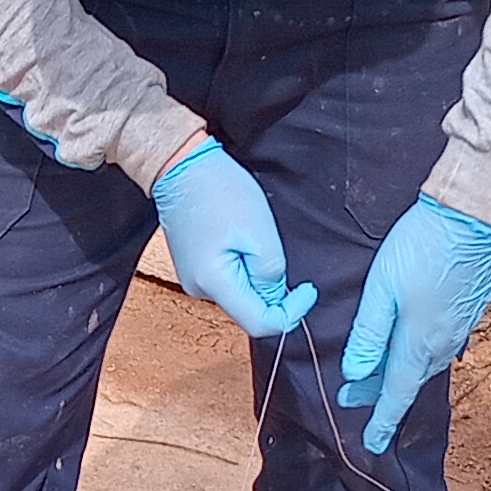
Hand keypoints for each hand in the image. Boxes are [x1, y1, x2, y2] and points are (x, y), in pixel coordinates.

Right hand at [151, 143, 317, 337]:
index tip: (307, 290)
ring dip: (258, 275)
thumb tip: (275, 296)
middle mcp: (199, 289)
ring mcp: (194, 279)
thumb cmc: (219, 191)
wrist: (182, 167)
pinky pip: (229, 280)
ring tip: (254, 236)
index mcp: (214, 283)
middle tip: (278, 251)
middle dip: (273, 290)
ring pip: (241, 294)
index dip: (290, 312)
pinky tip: (241, 239)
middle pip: (249, 310)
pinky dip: (245, 267)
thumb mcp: (260, 232)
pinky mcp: (195, 268)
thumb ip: (271, 272)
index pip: (260, 323)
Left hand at [338, 196, 490, 452]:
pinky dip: (419, 353)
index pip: (397, 394)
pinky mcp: (470, 310)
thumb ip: (369, 334)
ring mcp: (461, 327)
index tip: (370, 443)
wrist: (473, 213)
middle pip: (409, 380)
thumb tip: (356, 374)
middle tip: (354, 397)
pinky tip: (411, 343)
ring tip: (378, 373)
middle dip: (382, 394)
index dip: (381, 420)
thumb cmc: (421, 246)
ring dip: (401, 372)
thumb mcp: (382, 289)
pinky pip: (441, 345)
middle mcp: (444, 343)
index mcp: (419, 342)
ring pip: (425, 363)